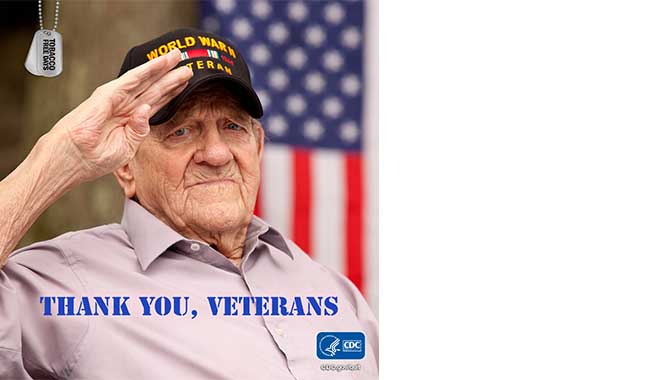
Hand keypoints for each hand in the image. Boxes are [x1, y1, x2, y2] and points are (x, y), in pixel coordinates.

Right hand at [49, 48, 191, 182]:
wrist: (71, 160)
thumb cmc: (93, 158)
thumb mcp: (126, 148)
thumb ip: (139, 130)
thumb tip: (147, 110)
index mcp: (130, 120)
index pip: (155, 102)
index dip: (171, 92)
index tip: (187, 84)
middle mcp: (124, 107)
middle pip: (153, 88)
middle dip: (171, 77)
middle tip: (188, 66)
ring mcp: (115, 99)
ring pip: (144, 80)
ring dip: (160, 68)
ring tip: (177, 56)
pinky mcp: (106, 96)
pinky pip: (129, 80)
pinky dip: (145, 71)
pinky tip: (159, 64)